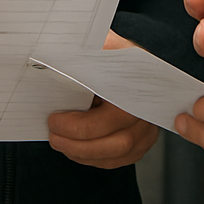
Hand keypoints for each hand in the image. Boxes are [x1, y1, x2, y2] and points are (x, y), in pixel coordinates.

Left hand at [47, 29, 158, 167]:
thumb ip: (86, 52)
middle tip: (53, 135)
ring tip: (61, 141)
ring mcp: (149, 126)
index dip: (81, 125)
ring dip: (84, 153)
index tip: (55, 119)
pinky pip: (119, 159)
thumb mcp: (101, 44)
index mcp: (140, 81)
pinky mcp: (144, 140)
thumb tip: (60, 59)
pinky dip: (95, 158)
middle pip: (118, 141)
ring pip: (118, 154)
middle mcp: (150, 107)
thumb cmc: (113, 51)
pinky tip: (78, 149)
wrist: (130, 60)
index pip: (114, 115)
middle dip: (79, 144)